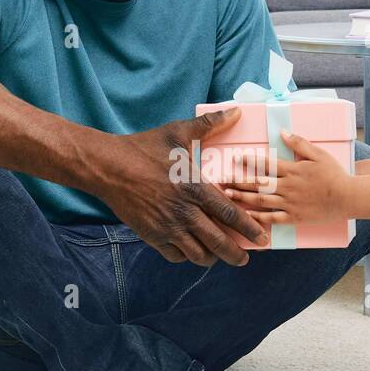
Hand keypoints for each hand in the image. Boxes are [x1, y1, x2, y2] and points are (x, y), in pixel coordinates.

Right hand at [97, 107, 269, 266]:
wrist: (108, 167)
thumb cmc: (144, 148)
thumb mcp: (178, 132)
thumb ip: (209, 124)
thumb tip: (235, 111)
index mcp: (195, 188)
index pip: (231, 215)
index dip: (249, 229)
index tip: (261, 238)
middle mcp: (184, 212)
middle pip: (219, 242)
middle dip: (235, 255)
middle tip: (244, 259)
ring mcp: (168, 227)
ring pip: (198, 255)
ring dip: (212, 257)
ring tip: (219, 255)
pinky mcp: (152, 236)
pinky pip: (175, 256)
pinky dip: (186, 257)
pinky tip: (191, 250)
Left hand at [222, 128, 352, 224]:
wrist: (348, 198)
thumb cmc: (334, 174)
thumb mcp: (318, 154)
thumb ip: (299, 143)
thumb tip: (282, 132)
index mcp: (293, 170)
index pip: (267, 164)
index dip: (250, 160)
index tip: (236, 158)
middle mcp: (288, 187)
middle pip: (259, 184)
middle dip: (239, 181)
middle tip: (222, 180)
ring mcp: (290, 204)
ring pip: (262, 201)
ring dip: (243, 198)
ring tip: (228, 195)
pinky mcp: (294, 217)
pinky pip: (273, 219)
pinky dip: (259, 218)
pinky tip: (246, 217)